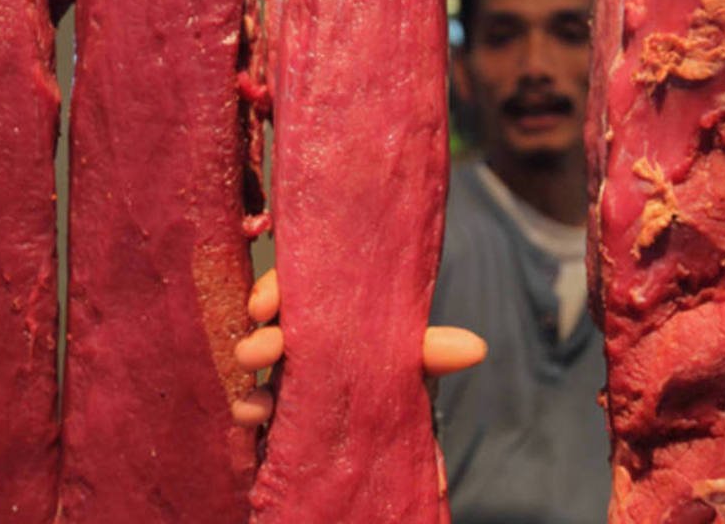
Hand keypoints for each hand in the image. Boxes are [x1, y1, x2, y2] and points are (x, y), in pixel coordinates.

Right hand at [231, 268, 487, 425]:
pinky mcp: (274, 410)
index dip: (272, 291)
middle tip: (262, 350)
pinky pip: (251, 404)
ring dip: (250, 382)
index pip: (291, 291)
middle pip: (268, 329)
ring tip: (257, 402)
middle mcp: (300, 341)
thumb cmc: (396, 379)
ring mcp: (283, 376)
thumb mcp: (411, 363)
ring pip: (254, 368)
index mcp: (327, 315)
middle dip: (261, 340)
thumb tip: (476, 349)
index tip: (263, 305)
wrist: (390, 433)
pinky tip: (253, 419)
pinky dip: (248, 411)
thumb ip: (430, 354)